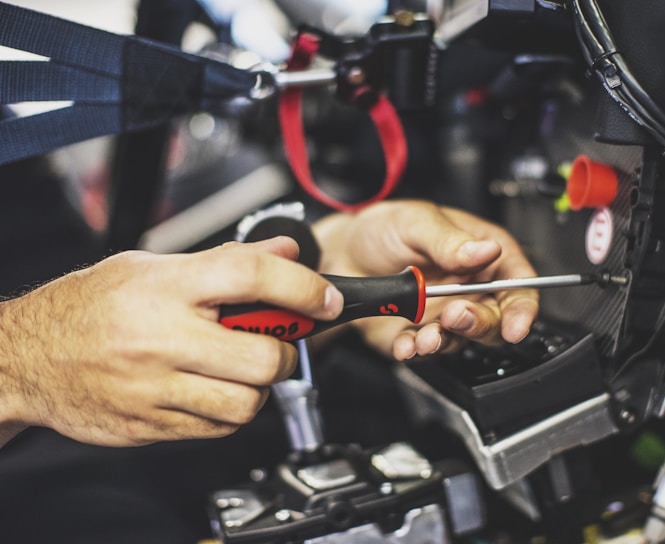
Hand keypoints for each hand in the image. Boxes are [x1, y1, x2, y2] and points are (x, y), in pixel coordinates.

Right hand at [0, 238, 342, 446]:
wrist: (25, 356)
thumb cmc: (90, 305)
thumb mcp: (152, 266)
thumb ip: (225, 260)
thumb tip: (284, 248)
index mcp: (167, 286)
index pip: (252, 276)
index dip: (302, 286)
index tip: (326, 299)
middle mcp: (162, 337)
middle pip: (262, 357)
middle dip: (285, 353)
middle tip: (277, 343)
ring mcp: (155, 387)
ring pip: (245, 403)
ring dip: (258, 389)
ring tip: (240, 370)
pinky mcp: (150, 425)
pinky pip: (216, 430)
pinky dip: (228, 414)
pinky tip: (211, 392)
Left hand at [313, 199, 538, 359]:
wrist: (340, 254)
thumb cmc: (383, 230)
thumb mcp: (417, 223)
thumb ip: (450, 241)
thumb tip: (486, 249)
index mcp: (481, 255)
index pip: (518, 284)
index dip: (522, 308)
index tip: (515, 325)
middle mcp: (468, 288)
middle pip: (495, 319)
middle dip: (479, 324)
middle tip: (454, 315)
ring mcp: (444, 314)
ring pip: (462, 340)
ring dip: (446, 341)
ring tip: (426, 335)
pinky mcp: (418, 333)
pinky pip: (426, 350)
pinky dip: (417, 351)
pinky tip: (406, 343)